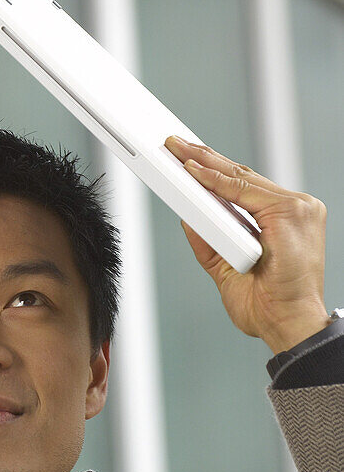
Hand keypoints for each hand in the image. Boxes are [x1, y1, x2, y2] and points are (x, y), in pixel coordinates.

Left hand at [164, 136, 328, 353]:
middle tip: (174, 144)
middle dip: (203, 157)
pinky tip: (193, 171)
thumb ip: (208, 241)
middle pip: (241, 176)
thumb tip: (186, 216)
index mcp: (285, 219)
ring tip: (176, 150)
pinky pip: (243, 190)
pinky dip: (215, 181)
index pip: (244, 187)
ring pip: (241, 177)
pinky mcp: (291, 211)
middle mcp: (295, 209)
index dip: (213, 170)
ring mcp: (297, 208)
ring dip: (204, 161)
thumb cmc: (267, 305)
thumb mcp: (225, 268)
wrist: (287, 326)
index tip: (187, 157)